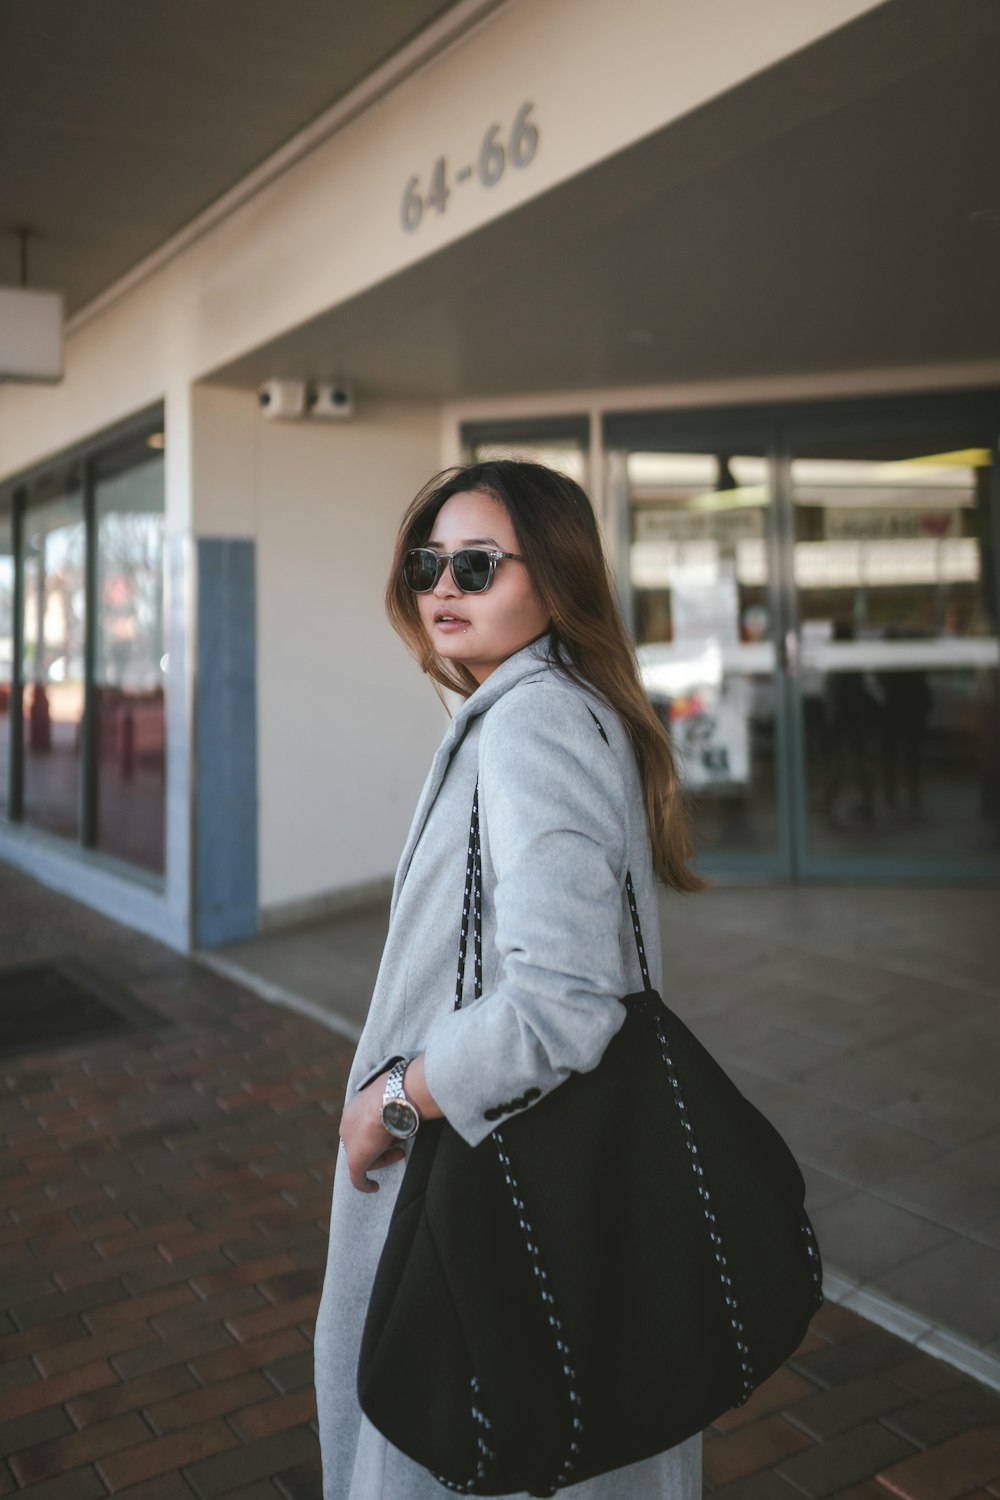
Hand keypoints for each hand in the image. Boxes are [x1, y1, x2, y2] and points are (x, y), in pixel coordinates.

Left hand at [338, 1069, 406, 1193]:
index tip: (398, 1133)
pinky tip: (374, 1187)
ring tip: (400, 1152)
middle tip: (401, 1146)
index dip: (382, 1133)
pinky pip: (357, 1178)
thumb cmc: (399, 1092)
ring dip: (382, 1159)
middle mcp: (347, 1124)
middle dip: (383, 1146)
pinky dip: (365, 1184)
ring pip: (364, 1157)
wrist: (392, 1098)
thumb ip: (393, 1104)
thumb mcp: (394, 1096)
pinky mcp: (355, 1160)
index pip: (365, 1126)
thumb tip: (408, 1104)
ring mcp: (350, 1143)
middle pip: (365, 1142)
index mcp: (354, 1109)